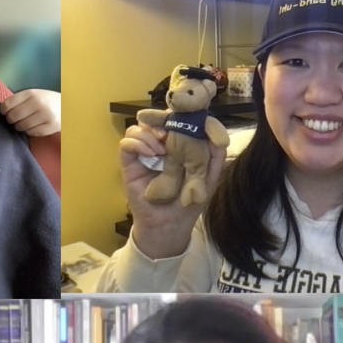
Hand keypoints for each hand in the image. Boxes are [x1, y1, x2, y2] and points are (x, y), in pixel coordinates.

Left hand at [1, 89, 61, 137]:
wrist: (69, 107)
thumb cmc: (46, 101)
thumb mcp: (33, 95)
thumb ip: (18, 100)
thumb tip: (1, 110)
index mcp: (31, 93)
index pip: (7, 104)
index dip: (3, 110)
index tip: (5, 112)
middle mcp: (38, 103)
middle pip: (13, 117)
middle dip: (11, 120)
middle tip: (15, 119)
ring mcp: (45, 115)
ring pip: (21, 126)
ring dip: (20, 126)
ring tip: (25, 122)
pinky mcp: (50, 127)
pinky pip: (31, 133)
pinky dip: (29, 131)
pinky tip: (34, 126)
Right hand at [120, 122, 226, 258]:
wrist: (168, 226)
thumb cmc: (188, 204)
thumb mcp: (208, 180)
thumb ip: (215, 158)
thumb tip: (216, 133)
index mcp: (177, 148)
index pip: (173, 123)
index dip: (176, 117)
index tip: (185, 119)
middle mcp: (158, 148)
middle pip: (153, 121)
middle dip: (160, 120)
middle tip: (168, 131)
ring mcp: (142, 156)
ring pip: (137, 129)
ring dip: (148, 133)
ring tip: (160, 149)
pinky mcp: (129, 166)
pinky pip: (126, 145)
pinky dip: (136, 144)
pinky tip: (150, 154)